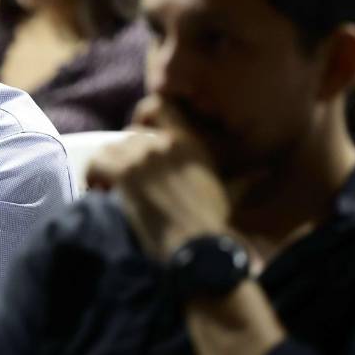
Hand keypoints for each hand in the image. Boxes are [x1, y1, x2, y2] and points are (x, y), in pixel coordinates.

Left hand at [85, 96, 229, 262]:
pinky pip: (95, 164)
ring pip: (110, 150)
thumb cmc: (212, 231)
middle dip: (124, 160)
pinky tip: (100, 195)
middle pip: (129, 137)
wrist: (197, 250)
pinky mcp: (125, 172)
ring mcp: (146, 156)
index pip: (158, 105)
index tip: (139, 142)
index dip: (142, 118)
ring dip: (108, 171)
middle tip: (124, 185)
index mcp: (192, 144)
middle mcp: (168, 144)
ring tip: (110, 194)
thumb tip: (260, 171)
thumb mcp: (226, 192)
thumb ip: (231, 175)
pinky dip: (93, 179)